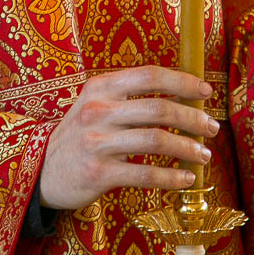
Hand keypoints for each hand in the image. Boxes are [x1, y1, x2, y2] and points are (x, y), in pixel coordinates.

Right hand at [39, 66, 219, 209]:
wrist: (42, 170)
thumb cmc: (80, 134)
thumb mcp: (95, 103)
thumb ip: (129, 97)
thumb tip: (181, 96)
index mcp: (101, 86)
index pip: (150, 76)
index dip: (182, 81)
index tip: (205, 90)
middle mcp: (98, 110)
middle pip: (158, 108)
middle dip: (192, 118)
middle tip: (211, 127)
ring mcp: (96, 142)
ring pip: (155, 140)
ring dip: (187, 148)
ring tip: (204, 154)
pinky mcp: (98, 173)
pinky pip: (144, 173)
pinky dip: (171, 177)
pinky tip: (186, 179)